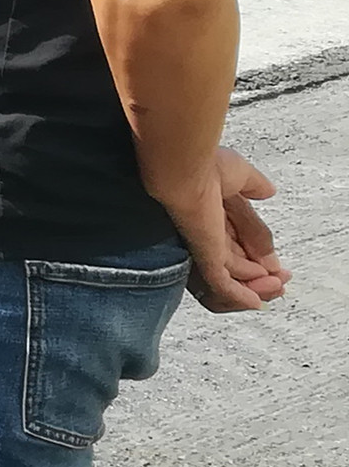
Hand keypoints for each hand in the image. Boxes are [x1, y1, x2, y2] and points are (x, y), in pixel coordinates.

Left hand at [169, 145, 285, 313]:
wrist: (184, 167)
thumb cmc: (201, 164)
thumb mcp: (237, 175)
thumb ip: (253, 185)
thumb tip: (268, 192)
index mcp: (209, 217)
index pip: (236, 245)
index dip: (260, 258)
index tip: (278, 267)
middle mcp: (202, 235)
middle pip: (234, 266)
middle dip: (262, 276)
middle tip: (281, 281)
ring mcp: (201, 247)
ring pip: (229, 280)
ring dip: (256, 288)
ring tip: (276, 286)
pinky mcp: (202, 256)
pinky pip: (220, 285)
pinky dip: (240, 296)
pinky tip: (256, 302)